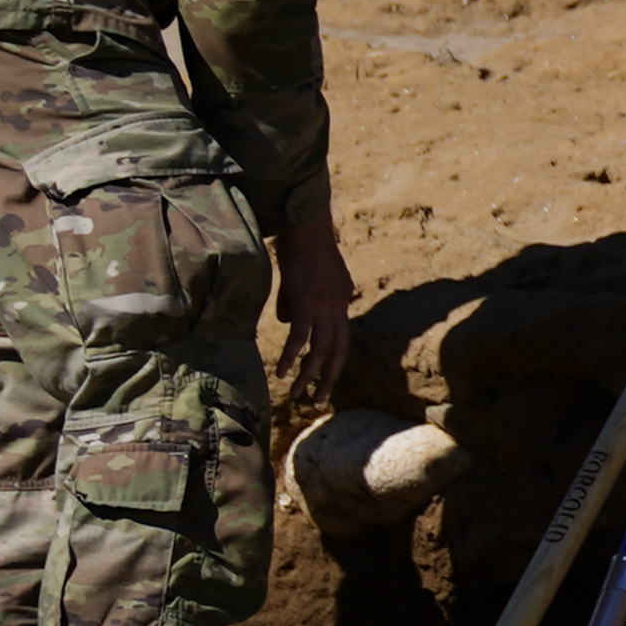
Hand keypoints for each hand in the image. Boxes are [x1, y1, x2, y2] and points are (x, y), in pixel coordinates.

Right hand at [272, 207, 358, 415]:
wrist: (306, 225)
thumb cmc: (303, 246)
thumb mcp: (307, 278)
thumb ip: (300, 302)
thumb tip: (287, 324)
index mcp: (341, 301)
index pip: (342, 339)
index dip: (335, 362)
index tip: (326, 380)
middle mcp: (337, 306)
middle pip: (337, 351)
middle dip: (328, 378)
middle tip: (318, 400)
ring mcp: (322, 305)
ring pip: (320, 350)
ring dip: (308, 374)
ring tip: (298, 393)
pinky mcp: (305, 301)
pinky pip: (299, 337)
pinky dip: (292, 356)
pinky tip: (283, 371)